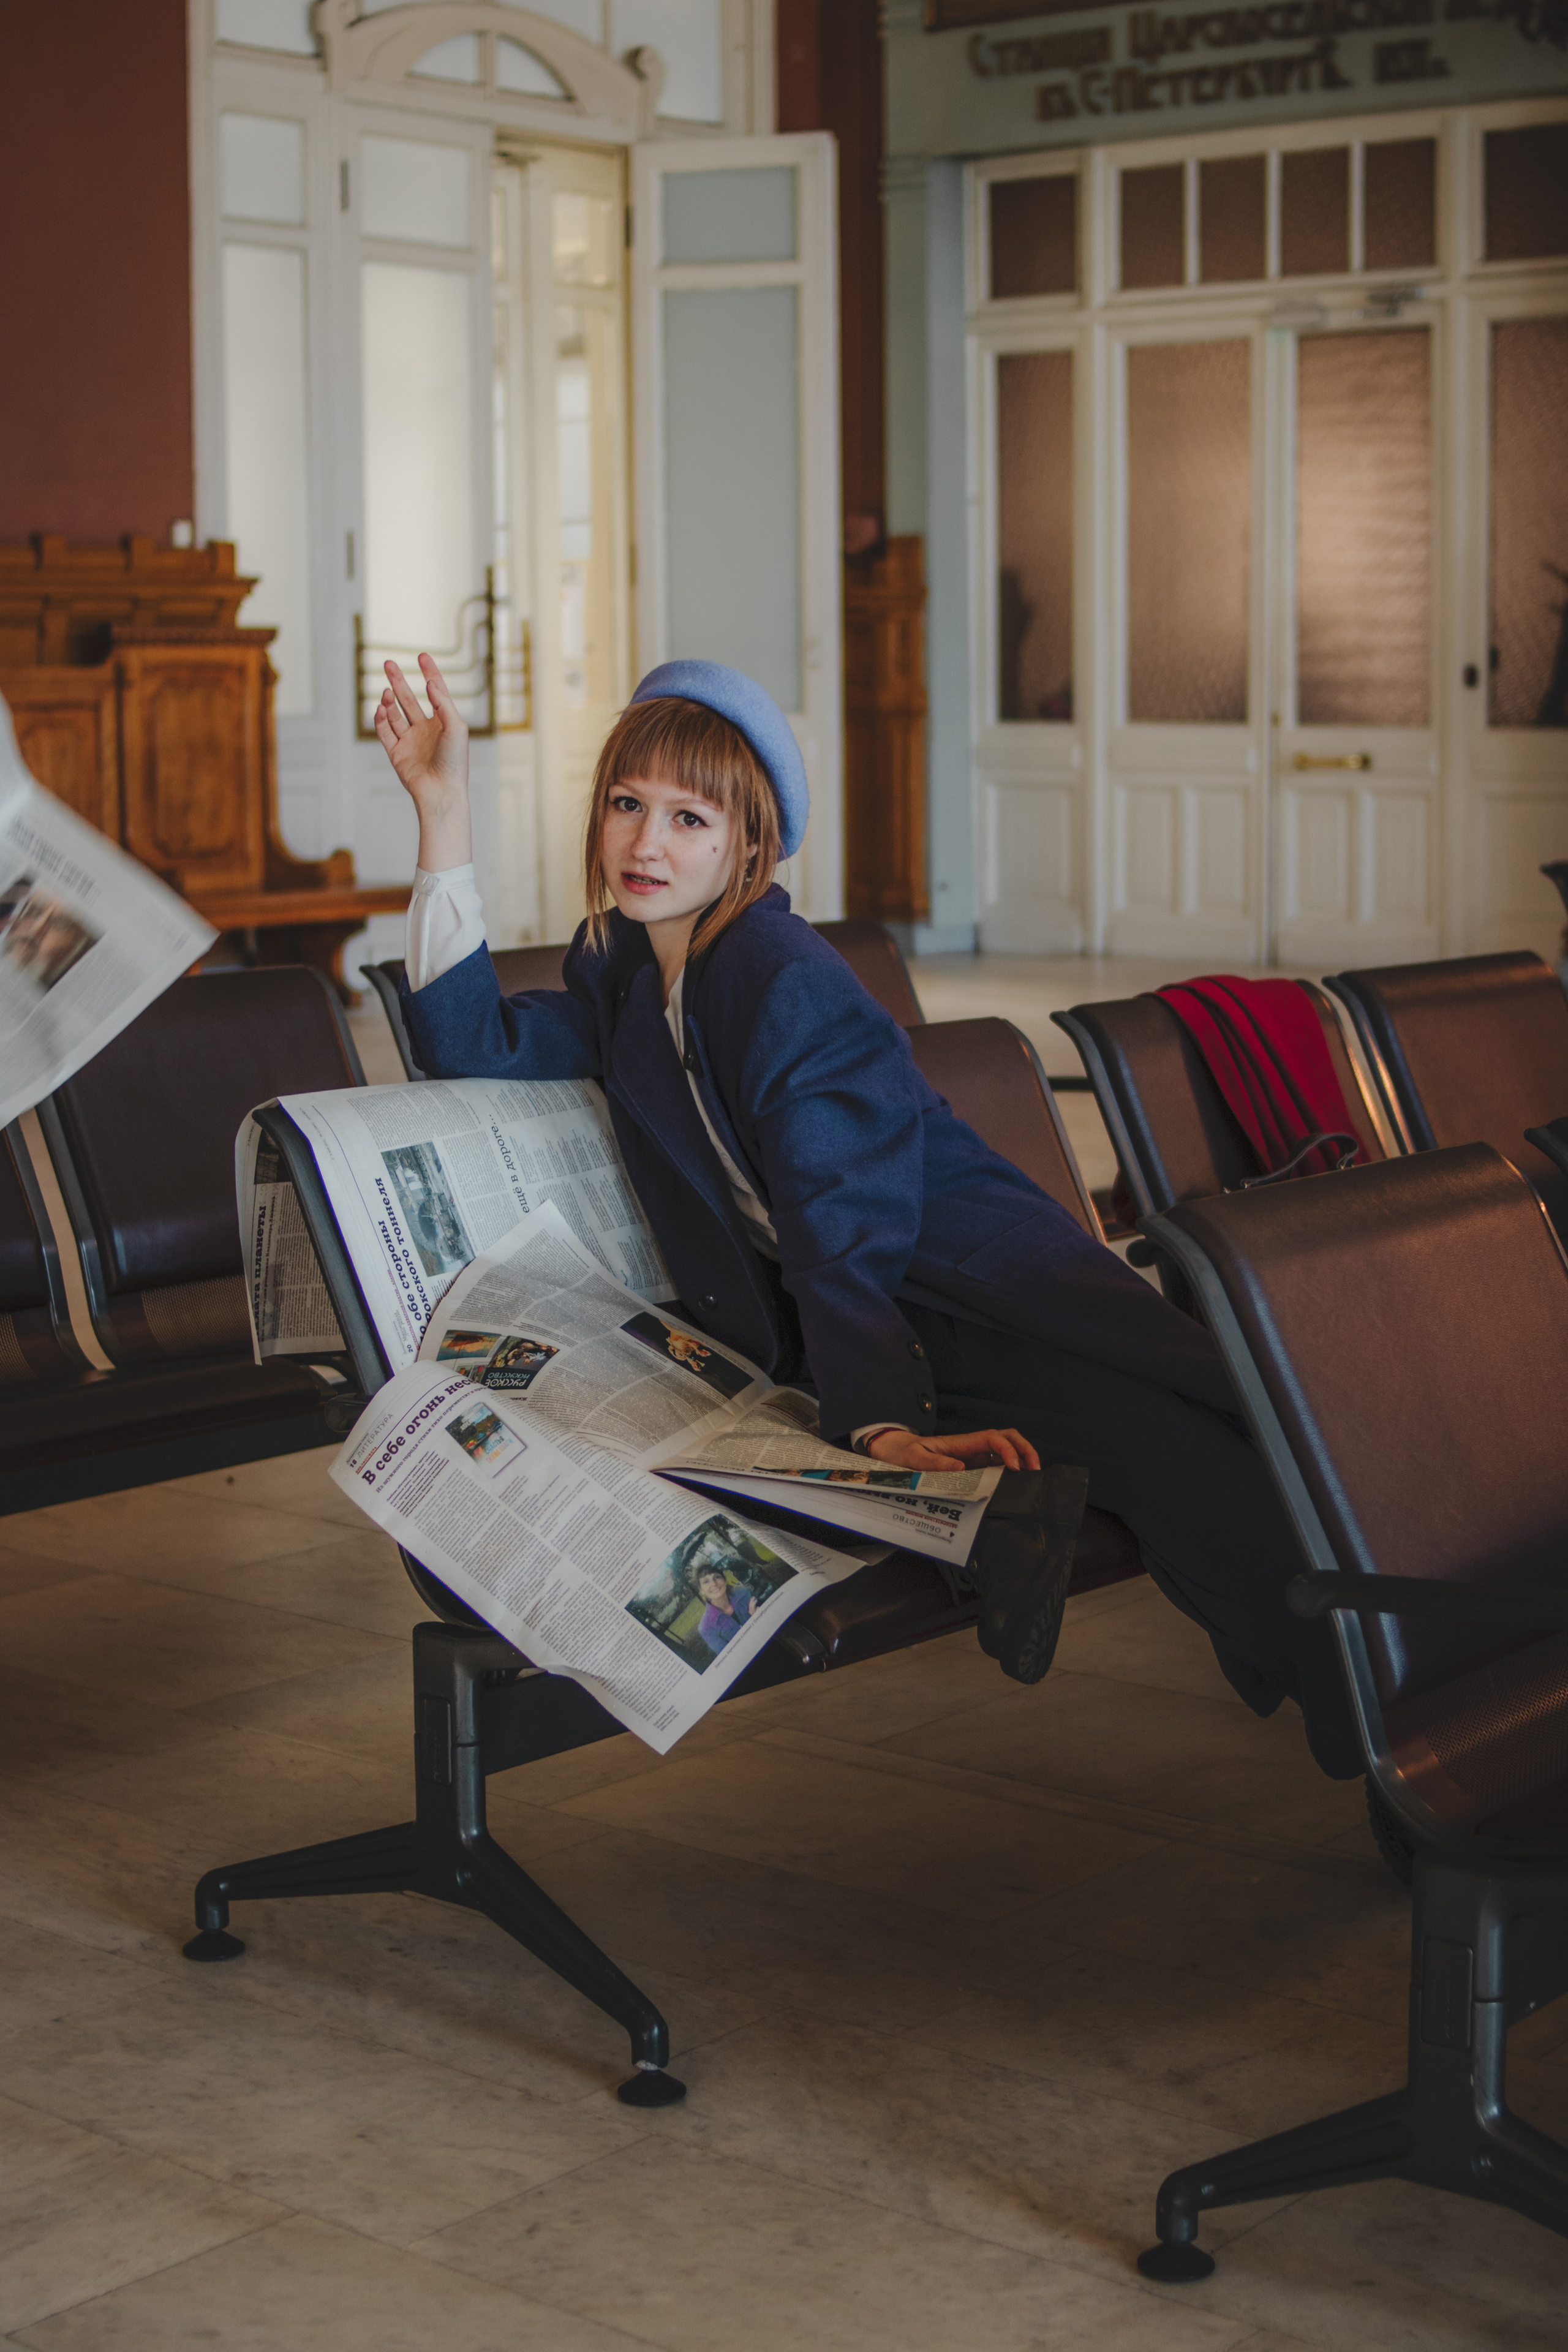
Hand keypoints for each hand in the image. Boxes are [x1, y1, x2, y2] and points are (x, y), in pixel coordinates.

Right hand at [374, 655, 471, 869]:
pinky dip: (380, 719)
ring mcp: (410, 741)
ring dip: (389, 700)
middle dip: (398, 681)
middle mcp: (425, 730)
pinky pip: (384, 731)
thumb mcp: (456, 728)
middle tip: (388, 663)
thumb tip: (431, 683)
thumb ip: (444, 704)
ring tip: (386, 691)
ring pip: (394, 714)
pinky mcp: (396, 753)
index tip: (422, 656)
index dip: (429, 672)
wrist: (441, 791)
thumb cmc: (454, 762)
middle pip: (408, 699)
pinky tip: (381, 708)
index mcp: (443, 722)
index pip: (435, 691)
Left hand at [864, 1426, 1040, 1473]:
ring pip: (1006, 1450)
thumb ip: (935, 1464)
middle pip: (1007, 1438)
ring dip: (1021, 1458)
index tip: (1014, 1467)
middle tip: (1034, 1468)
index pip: (992, 1438)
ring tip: (1031, 1477)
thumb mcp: (914, 1459)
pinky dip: (1009, 1471)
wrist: (895, 1453)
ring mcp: (974, 1455)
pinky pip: (996, 1464)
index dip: (1007, 1449)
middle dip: (1024, 1449)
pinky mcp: (973, 1466)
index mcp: (961, 1442)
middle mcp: (971, 1447)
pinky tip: (1013, 1484)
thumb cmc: (905, 1454)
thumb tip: (960, 1468)